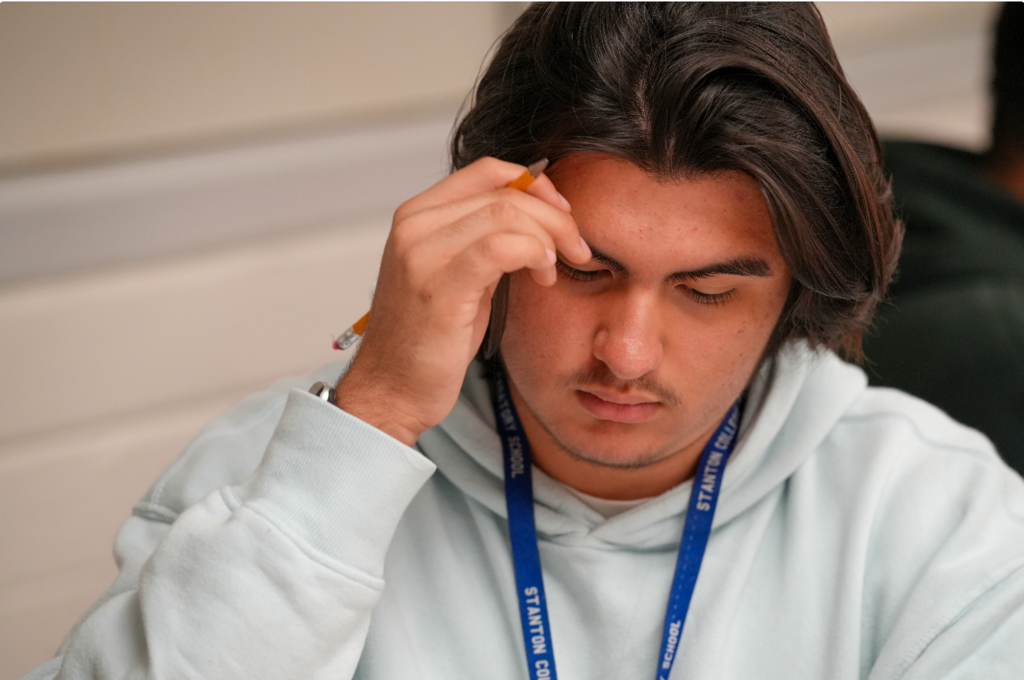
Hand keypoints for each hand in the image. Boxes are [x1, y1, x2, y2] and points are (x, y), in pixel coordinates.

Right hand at [335, 157, 590, 445]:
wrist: (391, 390)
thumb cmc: (428, 339)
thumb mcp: (455, 274)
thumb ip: (483, 239)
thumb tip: (537, 214)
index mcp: (416, 215)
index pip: (487, 171)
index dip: (535, 184)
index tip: (562, 214)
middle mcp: (415, 226)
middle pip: (504, 193)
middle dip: (555, 217)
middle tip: (577, 249)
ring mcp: (422, 254)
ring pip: (507, 214)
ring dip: (549, 237)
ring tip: (555, 269)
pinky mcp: (439, 287)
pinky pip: (500, 248)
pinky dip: (534, 253)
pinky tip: (544, 273)